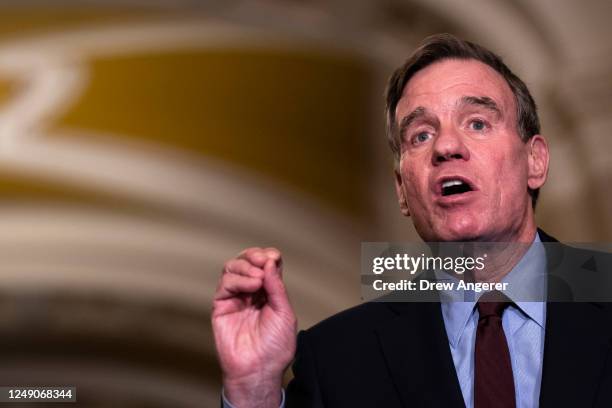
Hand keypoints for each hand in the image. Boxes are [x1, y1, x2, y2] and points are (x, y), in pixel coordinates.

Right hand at [212, 247, 296, 406]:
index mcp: (268, 292)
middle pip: (247, 261)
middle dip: (254, 255)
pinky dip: (238, 280)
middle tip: (263, 259)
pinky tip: (252, 286)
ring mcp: (235, 298)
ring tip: (258, 279)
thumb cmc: (274, 347)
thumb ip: (277, 287)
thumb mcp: (285, 313)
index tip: (273, 256)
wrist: (259, 370)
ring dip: (246, 266)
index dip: (268, 256)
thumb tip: (270, 262)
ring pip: (232, 268)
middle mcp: (250, 292)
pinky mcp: (221, 306)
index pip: (265, 264)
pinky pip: (224, 284)